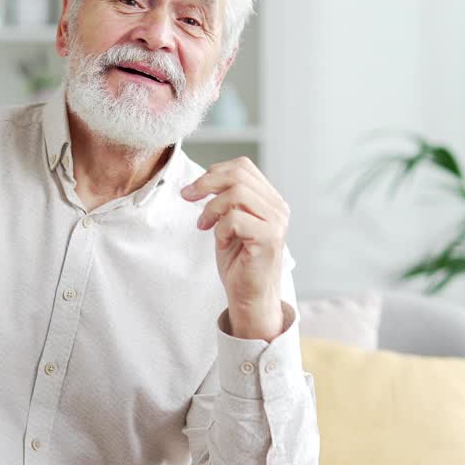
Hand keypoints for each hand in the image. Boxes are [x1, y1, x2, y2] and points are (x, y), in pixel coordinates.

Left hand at [181, 156, 289, 339]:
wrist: (249, 297)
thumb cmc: (239, 262)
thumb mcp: (229, 223)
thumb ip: (226, 200)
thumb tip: (205, 179)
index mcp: (270, 200)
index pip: (243, 167)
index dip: (214, 171)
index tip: (193, 190)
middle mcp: (278, 207)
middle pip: (238, 175)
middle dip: (206, 183)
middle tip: (187, 197)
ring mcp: (276, 222)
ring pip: (236, 193)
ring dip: (211, 208)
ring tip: (204, 225)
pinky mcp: (269, 238)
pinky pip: (235, 219)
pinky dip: (219, 228)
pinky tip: (220, 241)